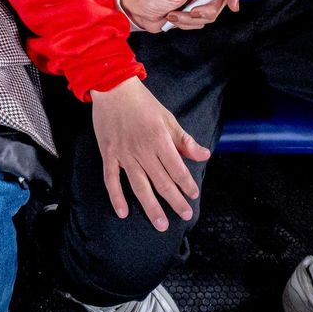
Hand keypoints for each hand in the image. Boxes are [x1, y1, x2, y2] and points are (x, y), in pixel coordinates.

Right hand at [90, 76, 210, 230]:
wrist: (112, 88)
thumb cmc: (142, 102)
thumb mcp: (168, 118)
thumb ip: (184, 140)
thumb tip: (204, 155)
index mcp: (160, 140)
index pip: (177, 169)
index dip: (186, 184)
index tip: (193, 195)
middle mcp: (143, 151)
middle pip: (162, 182)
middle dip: (175, 201)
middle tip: (184, 215)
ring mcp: (124, 155)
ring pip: (139, 186)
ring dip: (151, 207)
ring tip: (161, 224)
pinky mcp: (109, 155)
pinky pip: (112, 180)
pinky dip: (116, 197)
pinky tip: (123, 212)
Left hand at [118, 0, 238, 31]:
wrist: (138, 12)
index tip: (233, 4)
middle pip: (219, 1)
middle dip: (204, 10)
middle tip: (191, 11)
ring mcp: (195, 0)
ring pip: (210, 15)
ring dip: (190, 18)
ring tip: (174, 14)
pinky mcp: (191, 14)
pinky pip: (199, 23)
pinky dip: (186, 23)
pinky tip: (173, 18)